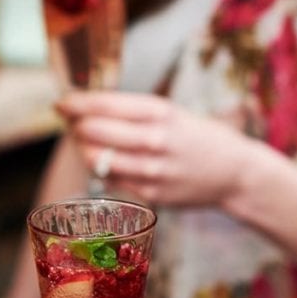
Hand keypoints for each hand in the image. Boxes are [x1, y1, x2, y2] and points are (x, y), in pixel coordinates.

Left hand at [57, 90, 253, 209]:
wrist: (235, 173)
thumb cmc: (196, 136)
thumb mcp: (170, 112)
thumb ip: (131, 111)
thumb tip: (86, 108)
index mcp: (159, 112)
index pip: (103, 104)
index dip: (75, 103)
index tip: (61, 103)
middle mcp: (154, 139)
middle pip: (93, 131)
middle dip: (76, 126)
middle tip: (73, 124)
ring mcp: (152, 169)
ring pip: (96, 159)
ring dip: (84, 150)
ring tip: (87, 144)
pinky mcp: (151, 194)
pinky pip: (111, 181)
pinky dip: (103, 171)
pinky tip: (109, 164)